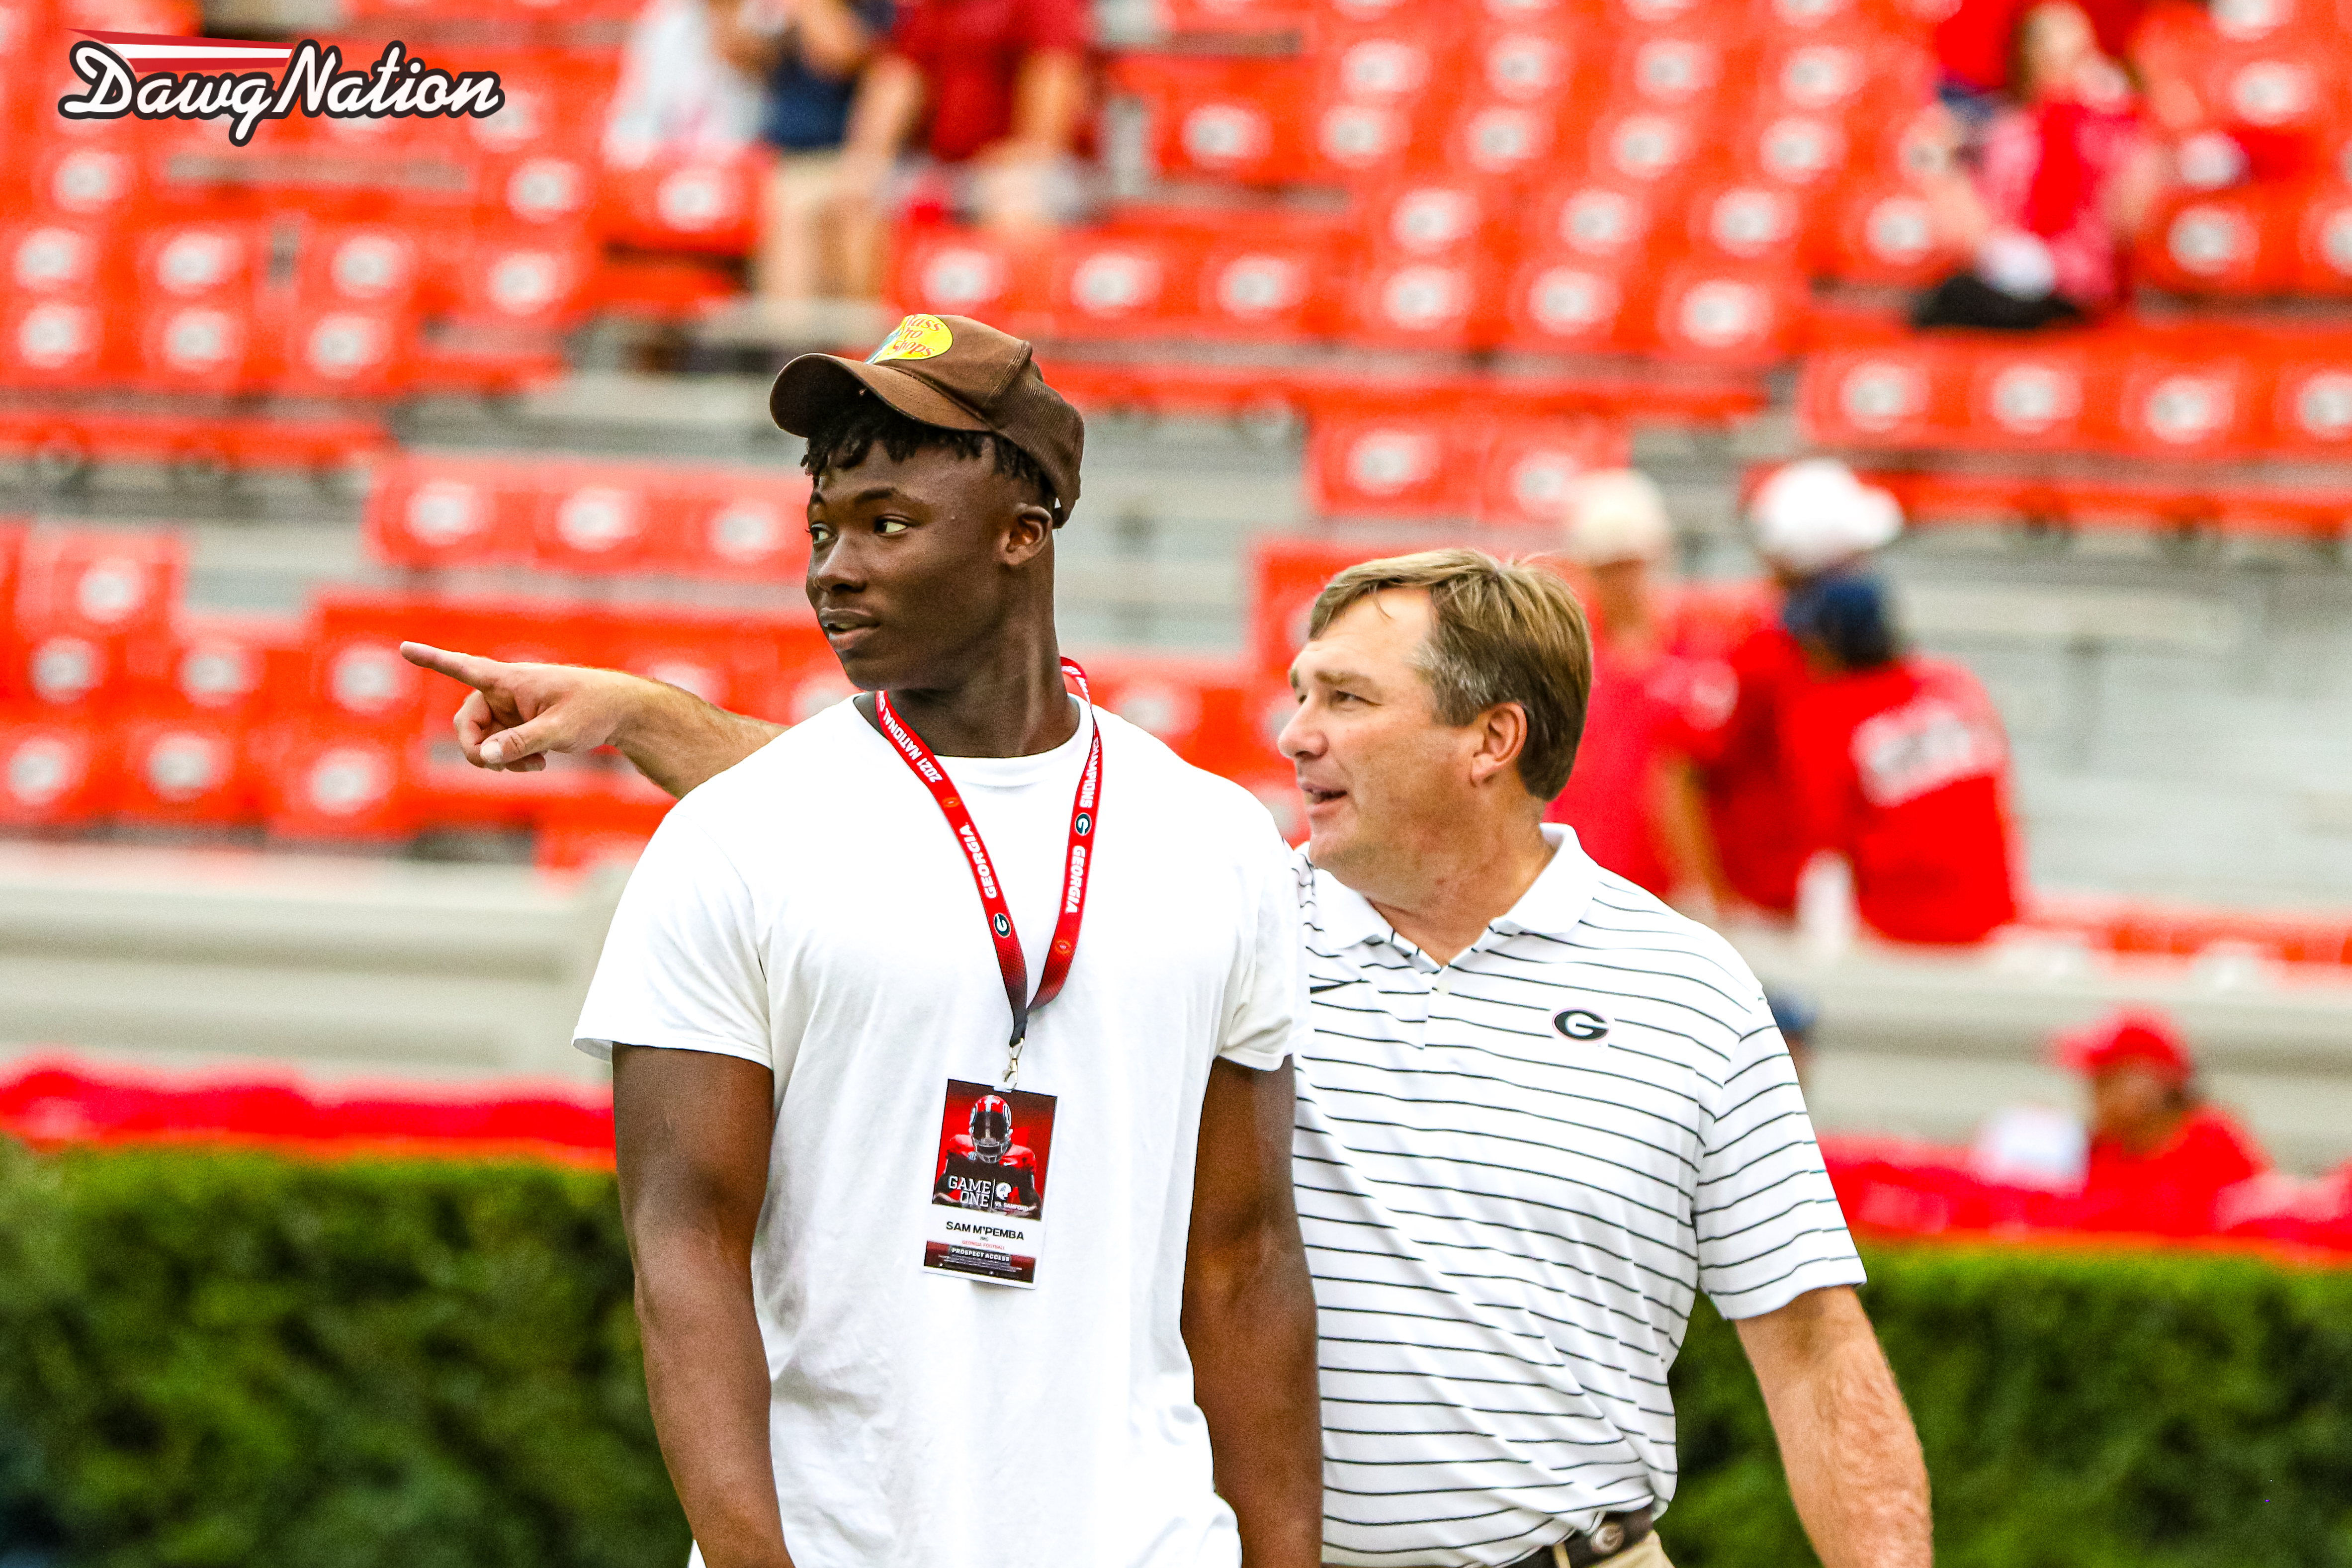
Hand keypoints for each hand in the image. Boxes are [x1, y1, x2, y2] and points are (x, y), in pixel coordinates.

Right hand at [399, 642, 649, 771]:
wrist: (620, 711)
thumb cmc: (593, 709)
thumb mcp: (559, 730)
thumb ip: (520, 743)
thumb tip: (482, 757)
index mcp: (510, 680)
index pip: (465, 667)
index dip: (433, 660)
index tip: (405, 647)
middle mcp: (503, 691)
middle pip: (466, 723)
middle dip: (478, 750)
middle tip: (501, 767)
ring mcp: (509, 708)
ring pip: (481, 739)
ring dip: (498, 758)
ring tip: (535, 765)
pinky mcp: (517, 722)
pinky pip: (497, 745)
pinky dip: (510, 758)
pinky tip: (537, 762)